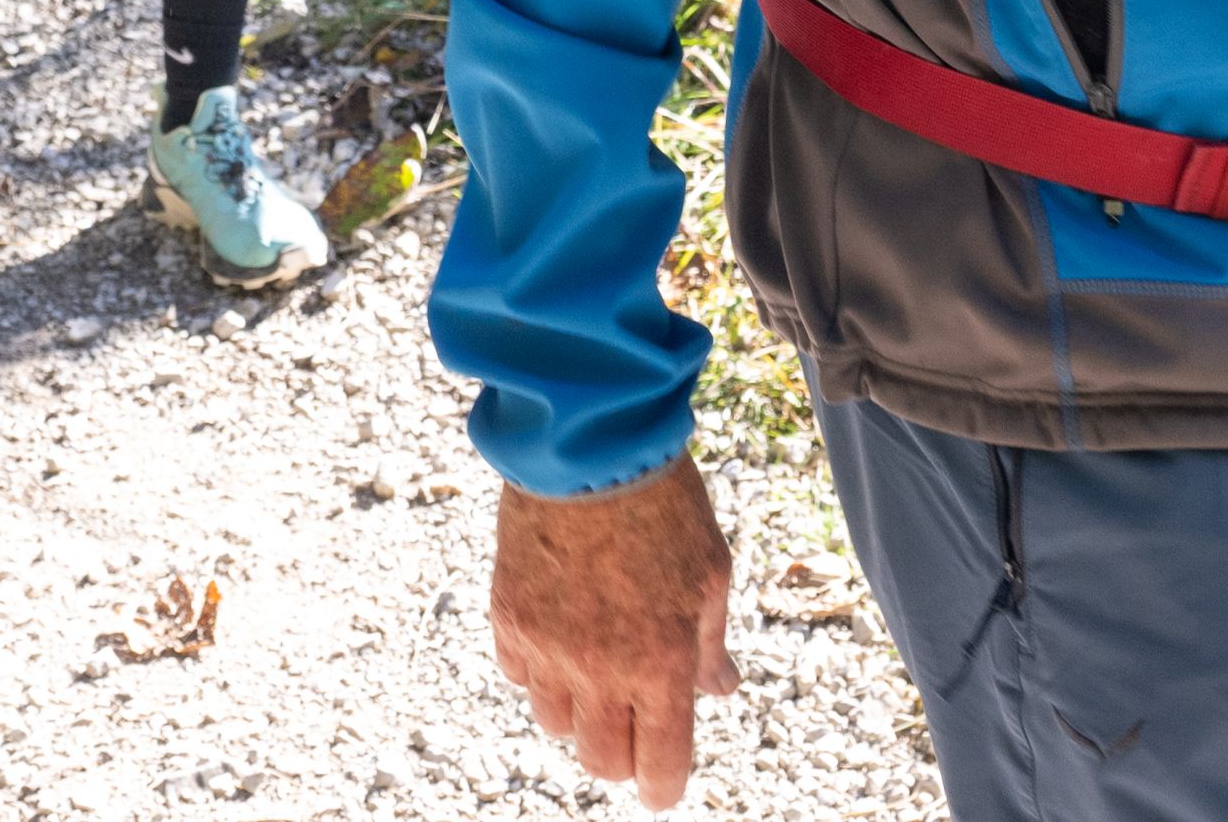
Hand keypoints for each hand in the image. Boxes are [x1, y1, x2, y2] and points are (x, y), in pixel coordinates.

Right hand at [488, 459, 733, 808]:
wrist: (588, 442)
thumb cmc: (663, 501)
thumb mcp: (710, 573)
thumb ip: (709, 645)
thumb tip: (719, 691)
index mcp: (660, 662)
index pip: (658, 766)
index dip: (663, 785)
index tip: (663, 782)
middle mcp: (599, 668)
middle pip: (600, 760)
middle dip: (621, 754)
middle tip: (634, 720)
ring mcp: (546, 646)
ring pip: (554, 722)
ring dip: (578, 708)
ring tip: (597, 660)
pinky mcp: (507, 616)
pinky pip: (518, 676)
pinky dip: (538, 670)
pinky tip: (560, 630)